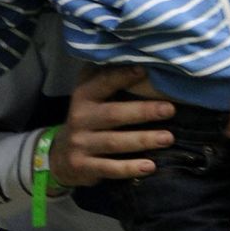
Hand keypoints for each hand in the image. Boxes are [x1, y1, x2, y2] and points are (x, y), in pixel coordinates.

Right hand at [48, 67, 174, 186]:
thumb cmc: (89, 120)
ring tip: (168, 138)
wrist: (59, 157)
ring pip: (115, 142)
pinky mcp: (84, 167)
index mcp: (84, 96)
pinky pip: (110, 168)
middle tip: (170, 109)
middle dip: (143, 111)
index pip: (103, 83)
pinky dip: (130, 168)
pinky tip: (150, 166)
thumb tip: (144, 62)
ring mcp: (80, 144)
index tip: (145, 70)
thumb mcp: (92, 98)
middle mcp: (80, 118)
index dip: (122, 76)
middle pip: (113, 114)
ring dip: (143, 140)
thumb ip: (109, 81)